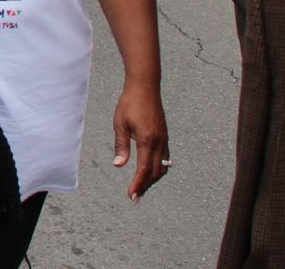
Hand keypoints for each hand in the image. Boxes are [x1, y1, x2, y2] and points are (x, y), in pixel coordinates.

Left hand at [112, 79, 169, 201]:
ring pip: (162, 166)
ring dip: (152, 179)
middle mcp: (159, 142)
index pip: (144, 169)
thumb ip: (121, 146)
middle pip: (155, 171)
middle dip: (145, 185)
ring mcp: (164, 139)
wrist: (145, 87)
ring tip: (142, 187)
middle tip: (135, 197)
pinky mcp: (164, 136)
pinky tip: (150, 172)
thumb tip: (119, 165)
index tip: (131, 194)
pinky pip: (164, 158)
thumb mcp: (120, 124)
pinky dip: (158, 168)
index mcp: (147, 140)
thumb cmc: (129, 103)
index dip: (138, 183)